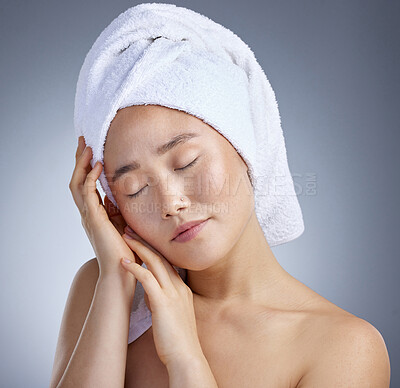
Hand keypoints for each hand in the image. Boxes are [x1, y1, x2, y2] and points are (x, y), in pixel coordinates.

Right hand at [69, 136, 139, 275]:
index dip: (87, 168)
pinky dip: (90, 177)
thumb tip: (124, 196)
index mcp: (95, 214)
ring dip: (81, 164)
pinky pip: (87, 193)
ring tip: (87, 146)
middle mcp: (88, 213)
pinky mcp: (93, 219)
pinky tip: (98, 164)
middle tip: (83, 141)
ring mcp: (88, 216)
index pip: (86, 185)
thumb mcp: (125, 224)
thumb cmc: (127, 251)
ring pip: (77, 184)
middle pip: (77, 180)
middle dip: (80, 160)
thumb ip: (121, 211)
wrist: (122, 271)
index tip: (93, 151)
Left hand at [120, 227, 202, 366]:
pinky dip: (134, 268)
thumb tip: (152, 294)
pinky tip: (123, 262)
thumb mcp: (173, 314)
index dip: (154, 248)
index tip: (142, 239)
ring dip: (139, 248)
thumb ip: (164, 300)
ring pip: (155, 262)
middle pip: (161, 257)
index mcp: (182, 289)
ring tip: (125, 236)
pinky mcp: (163, 303)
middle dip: (145, 241)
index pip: (168, 262)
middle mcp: (179, 287)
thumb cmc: (177, 340)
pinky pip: (147, 279)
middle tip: (131, 229)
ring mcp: (172, 294)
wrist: (186, 357)